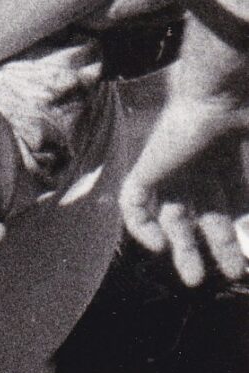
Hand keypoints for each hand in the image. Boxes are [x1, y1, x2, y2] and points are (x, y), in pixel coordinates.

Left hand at [120, 93, 248, 287]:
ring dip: (183, 249)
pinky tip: (160, 247)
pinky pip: (133, 204)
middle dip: (219, 246)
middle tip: (233, 274)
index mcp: (229, 160)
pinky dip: (141, 227)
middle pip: (205, 215)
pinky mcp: (147, 168)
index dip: (243, 232)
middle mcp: (200, 166)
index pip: (234, 204)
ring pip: (172, 217)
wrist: (224, 93)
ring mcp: (172, 168)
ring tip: (195, 279)